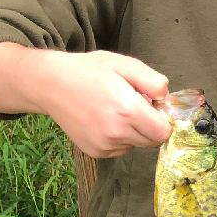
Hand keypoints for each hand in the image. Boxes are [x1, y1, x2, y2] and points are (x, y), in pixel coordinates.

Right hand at [0, 43, 169, 158]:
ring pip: (137, 145)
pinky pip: (121, 149)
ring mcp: (103, 146)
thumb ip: (153, 81)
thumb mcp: (126, 64)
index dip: (163, 118)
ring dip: (136, 131)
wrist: (51, 84)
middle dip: (151, 124)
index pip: (164, 132)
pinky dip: (121, 137)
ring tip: (116, 109)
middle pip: (152, 141)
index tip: (153, 105)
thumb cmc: (90, 70)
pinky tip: (106, 119)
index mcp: (128, 111)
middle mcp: (116, 134)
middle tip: (134, 104)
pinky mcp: (94, 152)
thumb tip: (166, 99)